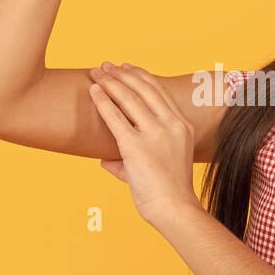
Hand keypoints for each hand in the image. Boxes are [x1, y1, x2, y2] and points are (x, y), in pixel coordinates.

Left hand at [87, 61, 200, 227]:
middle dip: (122, 73)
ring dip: (110, 82)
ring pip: (129, 98)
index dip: (139, 76)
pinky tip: (93, 91)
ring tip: (96, 72)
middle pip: (143, 88)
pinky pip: (115, 118)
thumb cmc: (168, 192)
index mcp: (181, 126)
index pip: (158, 91)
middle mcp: (170, 125)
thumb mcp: (163, 165)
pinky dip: (103, 101)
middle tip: (105, 66)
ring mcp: (155, 134)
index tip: (125, 67)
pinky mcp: (136, 146)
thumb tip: (107, 160)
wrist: (174, 209)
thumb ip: (133, 159)